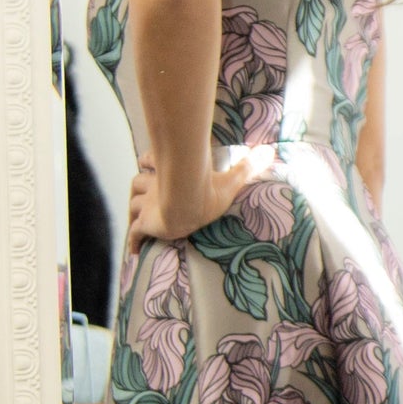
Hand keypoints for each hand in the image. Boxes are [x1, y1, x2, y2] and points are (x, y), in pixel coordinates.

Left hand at [127, 146, 274, 243]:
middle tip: (146, 195)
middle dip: (141, 187)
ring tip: (139, 220)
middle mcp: (157, 187)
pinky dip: (133, 241)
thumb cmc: (207, 191)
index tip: (149, 162)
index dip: (150, 162)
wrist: (189, 203)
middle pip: (139, 183)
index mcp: (171, 174)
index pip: (152, 162)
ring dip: (136, 210)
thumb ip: (247, 167)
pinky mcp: (145, 223)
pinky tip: (133, 251)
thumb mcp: (230, 180)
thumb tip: (269, 152)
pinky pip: (135, 233)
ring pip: (134, 204)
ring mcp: (149, 206)